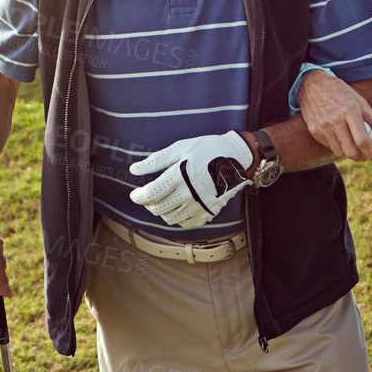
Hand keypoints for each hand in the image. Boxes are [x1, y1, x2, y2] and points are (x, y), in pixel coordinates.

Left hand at [128, 131, 252, 228]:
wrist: (237, 157)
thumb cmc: (207, 149)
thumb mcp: (179, 148)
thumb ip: (155, 161)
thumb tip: (134, 170)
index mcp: (180, 176)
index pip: (151, 194)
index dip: (138, 197)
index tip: (135, 194)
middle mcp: (189, 194)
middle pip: (158, 208)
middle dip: (148, 203)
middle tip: (148, 196)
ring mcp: (200, 205)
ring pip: (170, 218)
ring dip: (161, 211)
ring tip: (163, 200)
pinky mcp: (209, 212)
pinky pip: (186, 224)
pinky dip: (178, 218)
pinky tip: (178, 206)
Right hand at [298, 70, 371, 161]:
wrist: (313, 85)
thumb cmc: (341, 93)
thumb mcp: (361, 103)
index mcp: (350, 111)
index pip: (362, 140)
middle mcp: (335, 120)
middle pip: (351, 152)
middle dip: (363, 158)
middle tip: (367, 155)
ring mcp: (323, 127)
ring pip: (340, 153)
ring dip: (351, 154)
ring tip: (354, 145)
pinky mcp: (315, 131)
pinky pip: (330, 147)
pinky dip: (339, 147)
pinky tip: (342, 138)